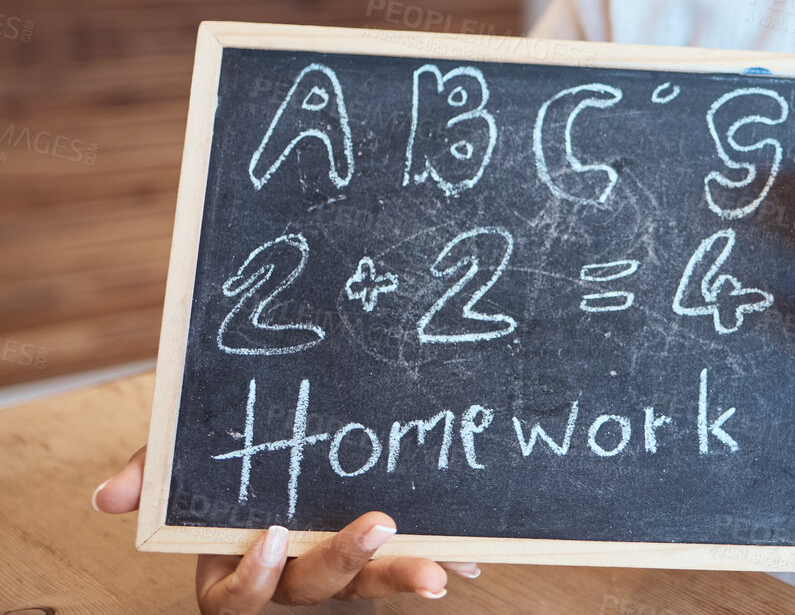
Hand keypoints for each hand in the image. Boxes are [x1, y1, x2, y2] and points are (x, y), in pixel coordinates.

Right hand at [92, 446, 479, 610]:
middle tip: (378, 523)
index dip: (250, 577)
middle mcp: (288, 571)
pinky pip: (407, 560)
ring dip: (403, 576)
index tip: (270, 534)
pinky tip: (469, 558)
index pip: (233, 599)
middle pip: (311, 591)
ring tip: (443, 571)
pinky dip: (439, 558)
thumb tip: (108, 497)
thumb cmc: (219, 447)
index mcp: (234, 560)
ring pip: (366, 584)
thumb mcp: (183, 451)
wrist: (266, 415)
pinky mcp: (377, 545)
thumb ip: (154, 470)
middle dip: (345, 564)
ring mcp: (335, 560)